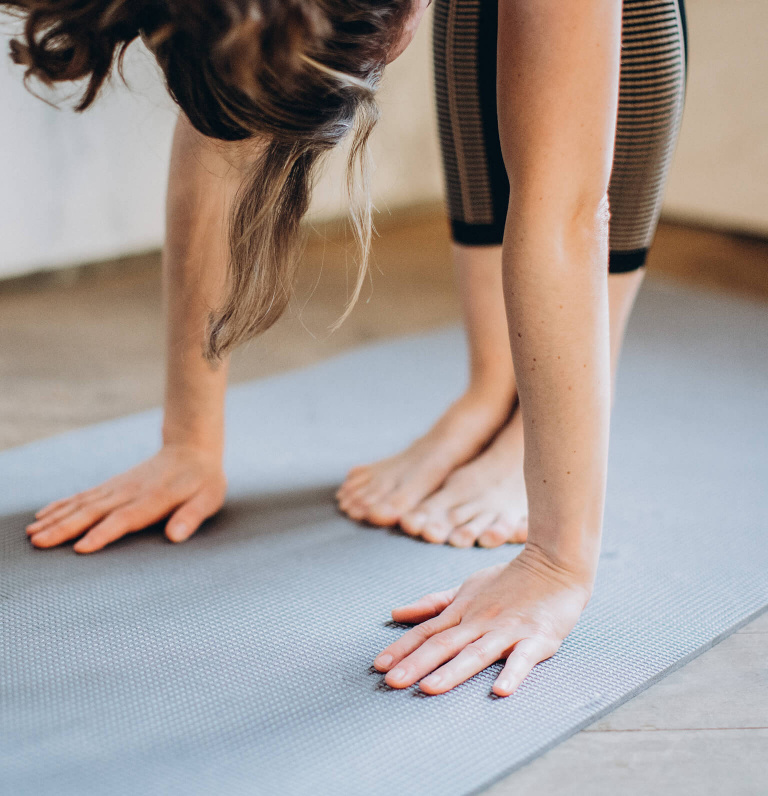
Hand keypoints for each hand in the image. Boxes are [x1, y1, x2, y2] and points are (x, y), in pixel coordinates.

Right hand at [25, 444, 226, 553]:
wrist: (191, 450)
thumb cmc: (203, 481)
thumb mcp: (208, 499)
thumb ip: (191, 517)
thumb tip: (176, 536)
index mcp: (153, 499)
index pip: (124, 519)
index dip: (102, 534)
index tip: (80, 548)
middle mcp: (129, 493)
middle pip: (93, 512)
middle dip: (65, 528)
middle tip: (39, 543)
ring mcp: (117, 488)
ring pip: (82, 503)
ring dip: (56, 518)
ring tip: (32, 534)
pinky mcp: (112, 485)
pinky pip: (82, 496)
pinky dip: (61, 505)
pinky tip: (42, 515)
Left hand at [373, 546, 592, 695]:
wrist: (555, 563)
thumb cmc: (510, 579)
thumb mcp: (467, 587)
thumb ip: (433, 603)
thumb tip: (396, 613)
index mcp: (463, 612)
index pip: (427, 632)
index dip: (402, 647)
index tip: (379, 665)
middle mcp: (480, 622)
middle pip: (444, 644)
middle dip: (416, 664)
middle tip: (392, 682)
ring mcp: (508, 630)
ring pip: (476, 653)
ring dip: (453, 671)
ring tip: (431, 688)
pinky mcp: (538, 638)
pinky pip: (524, 658)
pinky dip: (512, 673)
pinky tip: (500, 690)